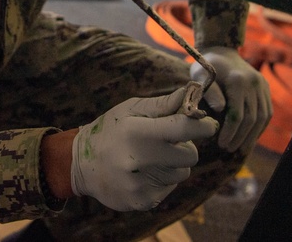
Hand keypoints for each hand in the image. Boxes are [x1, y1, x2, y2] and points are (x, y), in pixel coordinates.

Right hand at [69, 86, 218, 210]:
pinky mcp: (141, 201)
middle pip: (189, 155)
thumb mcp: (131, 109)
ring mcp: (139, 184)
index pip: (182, 129)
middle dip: (185, 145)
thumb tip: (192, 90)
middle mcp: (137, 160)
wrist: (81, 164)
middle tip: (169, 140)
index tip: (209, 124)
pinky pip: (170, 188)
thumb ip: (163, 104)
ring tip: (151, 156)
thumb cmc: (111, 130)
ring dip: (174, 163)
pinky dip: (163, 178)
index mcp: (135, 131)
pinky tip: (144, 172)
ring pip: (181, 173)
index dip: (202, 126)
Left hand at [190, 47, 271, 153]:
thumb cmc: (206, 66)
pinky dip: (260, 127)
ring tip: (241, 148)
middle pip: (252, 118)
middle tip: (229, 149)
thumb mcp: (200, 75)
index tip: (222, 144)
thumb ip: (209, 92)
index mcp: (238, 80)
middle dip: (241, 137)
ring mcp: (263, 85)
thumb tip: (220, 109)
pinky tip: (250, 137)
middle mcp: (254, 83)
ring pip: (263, 117)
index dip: (230, 132)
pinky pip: (267, 112)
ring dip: (253, 136)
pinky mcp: (266, 88)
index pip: (237, 114)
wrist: (221, 51)